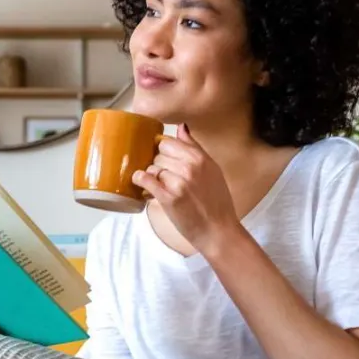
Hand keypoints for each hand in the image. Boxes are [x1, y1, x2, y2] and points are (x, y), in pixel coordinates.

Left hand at [132, 124, 238, 251]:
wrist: (218, 230)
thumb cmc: (216, 202)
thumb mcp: (212, 169)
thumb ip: (194, 147)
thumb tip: (181, 127)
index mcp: (200, 158)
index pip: (168, 141)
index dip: (162, 151)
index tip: (163, 159)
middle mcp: (190, 167)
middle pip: (158, 154)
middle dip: (157, 164)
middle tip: (162, 176)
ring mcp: (179, 182)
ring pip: (152, 167)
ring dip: (151, 176)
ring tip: (158, 186)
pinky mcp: (168, 197)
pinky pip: (145, 180)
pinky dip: (140, 180)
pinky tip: (142, 184)